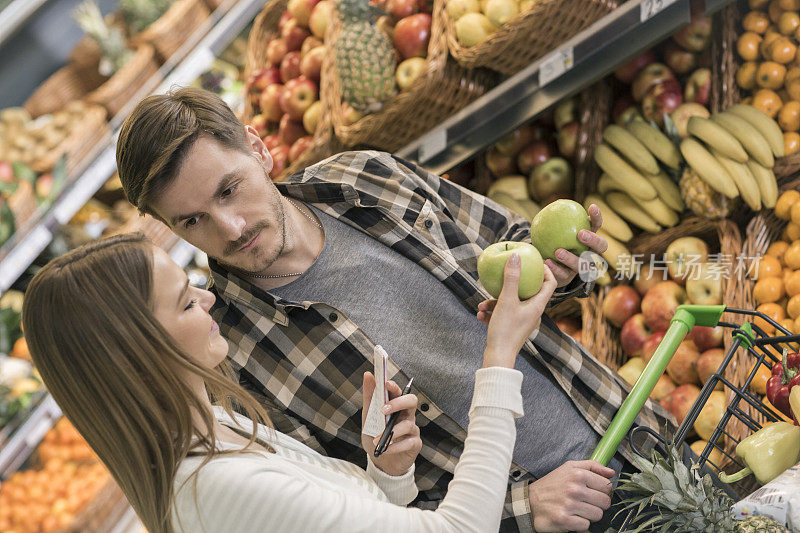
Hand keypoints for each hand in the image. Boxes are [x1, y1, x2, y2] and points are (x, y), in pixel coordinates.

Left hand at [361, 372, 421, 476]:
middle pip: (411, 401)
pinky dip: (395, 446)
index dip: (394, 386)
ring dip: (391, 432)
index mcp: (396, 406)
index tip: (385, 384)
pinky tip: (386, 449)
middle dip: (398, 403)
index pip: (399, 391)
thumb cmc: (376, 436)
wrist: (381, 461)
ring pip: (408, 424)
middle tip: (383, 410)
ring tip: (378, 439)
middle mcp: (406, 415)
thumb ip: (369, 397)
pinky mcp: (415, 444)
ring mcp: (412, 429)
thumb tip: (368, 375)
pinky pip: (408, 443)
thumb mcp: (369, 417)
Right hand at [477, 253, 557, 367]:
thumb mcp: (506, 300)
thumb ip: (511, 278)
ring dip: (494, 303)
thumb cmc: (505, 329)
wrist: (498, 358)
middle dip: (511, 285)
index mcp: (537, 306)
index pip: (550, 284)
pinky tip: (481, 315)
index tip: (536, 261)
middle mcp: (533, 314)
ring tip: (482, 305)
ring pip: (510, 305)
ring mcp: (523, 322)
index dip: (546, 270)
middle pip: (527, 293)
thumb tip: (516, 256)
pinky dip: (493, 313)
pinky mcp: (512, 329)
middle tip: (505, 275)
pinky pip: (503, 315)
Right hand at [528, 460, 613, 531]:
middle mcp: (575, 489)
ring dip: (589, 514)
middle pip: (605, 502)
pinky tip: (571, 517)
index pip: (607, 486)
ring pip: (598, 515)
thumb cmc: (552, 485)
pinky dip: (580, 523)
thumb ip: (592, 466)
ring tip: (578, 509)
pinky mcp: (565, 520)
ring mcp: (570, 505)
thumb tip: (611, 472)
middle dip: (597, 504)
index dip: (603, 492)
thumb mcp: (569, 468)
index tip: (595, 493)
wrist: (530, 502)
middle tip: (586, 502)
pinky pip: (586, 525)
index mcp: (578, 474)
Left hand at [545, 204, 606, 287]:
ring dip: (571, 258)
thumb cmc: (553, 241)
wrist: (548, 265)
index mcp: (589, 238)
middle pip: (600, 247)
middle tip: (580, 234)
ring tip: (558, 252)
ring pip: (583, 265)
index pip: (596, 225)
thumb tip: (553, 205)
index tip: (591, 207)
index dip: (597, 217)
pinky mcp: (570, 278)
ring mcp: (582, 267)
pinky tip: (547, 262)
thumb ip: (555, 221)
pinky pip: (564, 274)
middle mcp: (590, 253)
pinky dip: (556, 268)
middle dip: (593, 240)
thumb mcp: (555, 231)